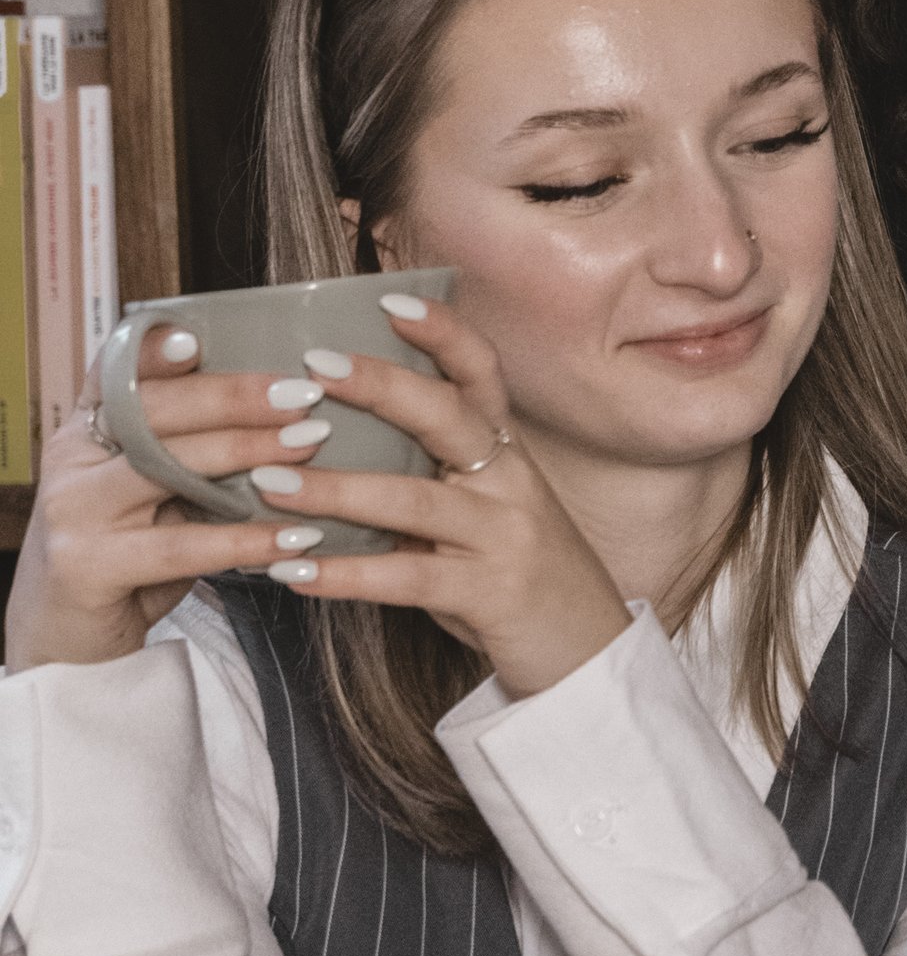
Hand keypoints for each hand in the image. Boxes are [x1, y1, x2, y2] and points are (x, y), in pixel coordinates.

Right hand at [5, 326, 304, 666]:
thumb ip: (186, 452)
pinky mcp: (88, 566)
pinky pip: (180, 545)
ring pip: (166, 467)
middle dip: (233, 399)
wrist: (64, 640)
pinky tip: (293, 535)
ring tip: (309, 444)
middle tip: (302, 394)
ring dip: (245, 453)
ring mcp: (73, 512)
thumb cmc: (124, 556)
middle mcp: (70, 460)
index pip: (116, 372)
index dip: (155, 350)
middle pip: (153, 412)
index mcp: (83, 431)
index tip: (202, 337)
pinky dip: (244, 539)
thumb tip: (283, 412)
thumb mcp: (148, 494)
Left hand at [242, 294, 630, 695]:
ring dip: (336, 489)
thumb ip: (429, 476)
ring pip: (415, 500)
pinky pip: (407, 579)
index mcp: (507, 452)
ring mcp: (504, 536)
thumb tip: (331, 442)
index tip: (389, 300)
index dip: (442, 332)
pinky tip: (292, 569)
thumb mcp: (484, 512)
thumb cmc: (517, 574)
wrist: (589, 654)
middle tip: (312, 366)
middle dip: (380, 387)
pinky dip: (345, 573)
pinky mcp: (490, 594)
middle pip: (448, 416)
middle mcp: (511, 482)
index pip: (481, 373)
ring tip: (268, 483)